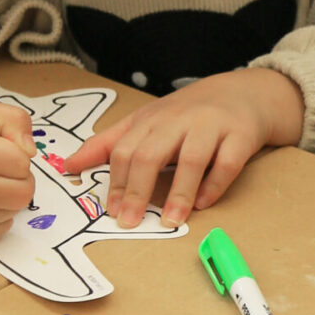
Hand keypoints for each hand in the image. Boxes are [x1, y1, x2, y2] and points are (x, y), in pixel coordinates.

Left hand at [62, 68, 304, 228]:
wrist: (245, 93)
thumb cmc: (189, 114)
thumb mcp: (147, 122)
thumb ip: (109, 144)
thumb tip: (69, 165)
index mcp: (152, 119)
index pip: (125, 150)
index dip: (116, 182)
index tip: (110, 211)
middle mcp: (180, 120)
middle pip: (152, 153)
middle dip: (137, 190)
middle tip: (129, 221)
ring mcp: (212, 126)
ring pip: (192, 159)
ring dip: (179, 193)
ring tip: (169, 220)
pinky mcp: (241, 134)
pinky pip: (227, 162)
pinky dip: (214, 185)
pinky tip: (203, 203)